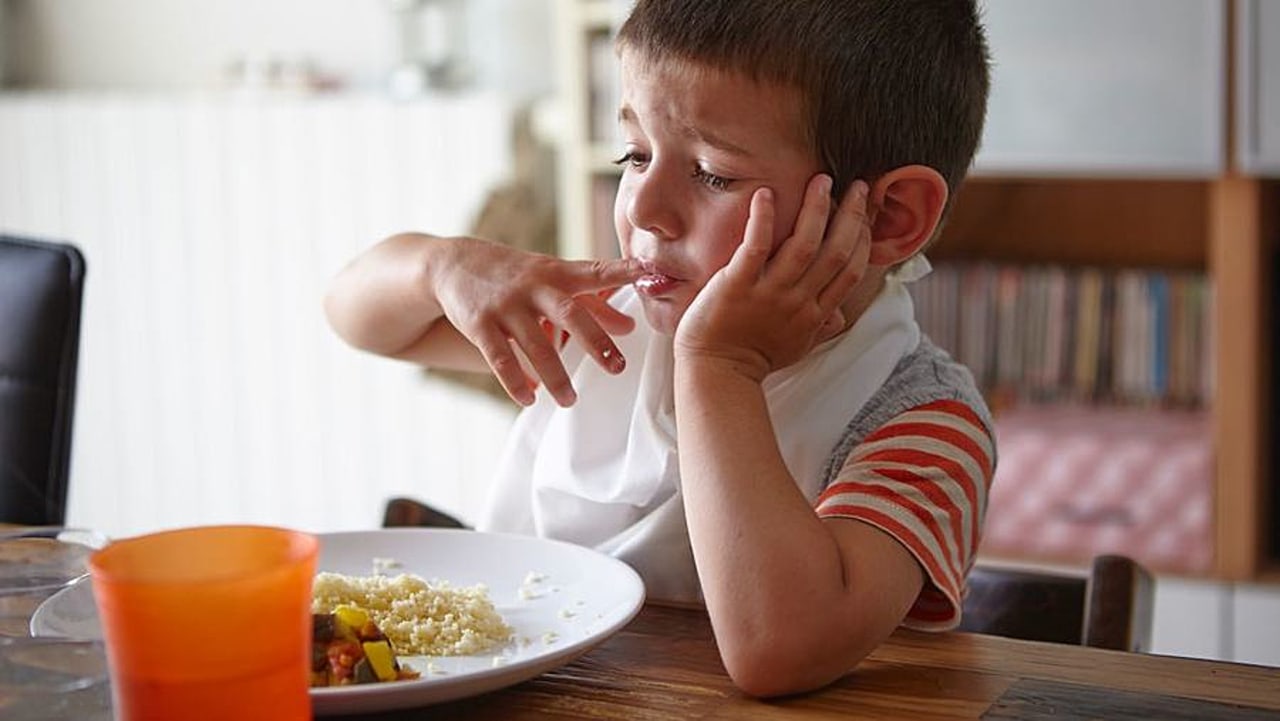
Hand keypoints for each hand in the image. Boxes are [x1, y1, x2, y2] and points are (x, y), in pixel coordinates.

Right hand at [430, 238, 645, 405]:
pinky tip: (529, 400)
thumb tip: (631, 326)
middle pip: (569, 314)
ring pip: (535, 345)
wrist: (453, 263)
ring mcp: (506, 306)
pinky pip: (501, 358)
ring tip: (570, 401)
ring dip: (555, 377)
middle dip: (595, 341)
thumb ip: (592, 302)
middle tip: (617, 367)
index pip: (595, 271)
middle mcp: (534, 288)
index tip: (649, 272)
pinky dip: (516, 381)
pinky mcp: (480, 324)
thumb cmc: (516, 274)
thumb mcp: (553, 279)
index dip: (622, 271)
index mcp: (557, 273)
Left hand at [673, 175, 871, 381]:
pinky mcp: (737, 284)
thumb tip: (842, 316)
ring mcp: (769, 292)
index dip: (863, 239)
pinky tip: (765, 193)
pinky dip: (762, 218)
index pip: (851, 270)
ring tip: (822, 180)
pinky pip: (756, 246)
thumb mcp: (797, 347)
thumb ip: (820, 327)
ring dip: (816, 208)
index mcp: (815, 314)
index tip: (865, 214)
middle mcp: (798, 301)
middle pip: (836, 251)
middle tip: (856, 186)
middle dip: (851, 215)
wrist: (717, 373)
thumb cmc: (754, 359)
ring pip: (804, 244)